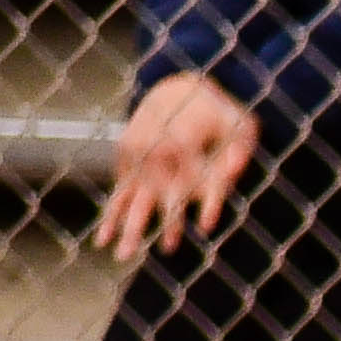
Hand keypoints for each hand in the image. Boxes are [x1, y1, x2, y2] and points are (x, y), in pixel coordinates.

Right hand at [94, 72, 259, 259]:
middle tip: (160, 251)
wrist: (179, 88)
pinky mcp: (128, 162)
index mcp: (179, 141)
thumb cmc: (217, 111)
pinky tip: (101, 239)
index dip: (203, 201)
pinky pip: (120, 193)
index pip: (191, 177)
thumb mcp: (239, 124)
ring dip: (121, 224)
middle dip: (154, 220)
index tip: (207, 226)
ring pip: (128, 196)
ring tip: (109, 250)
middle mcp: (152, 151)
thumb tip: (236, 170)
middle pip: (152, 191)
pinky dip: (111, 214)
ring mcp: (137, 157)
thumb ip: (238, 148)